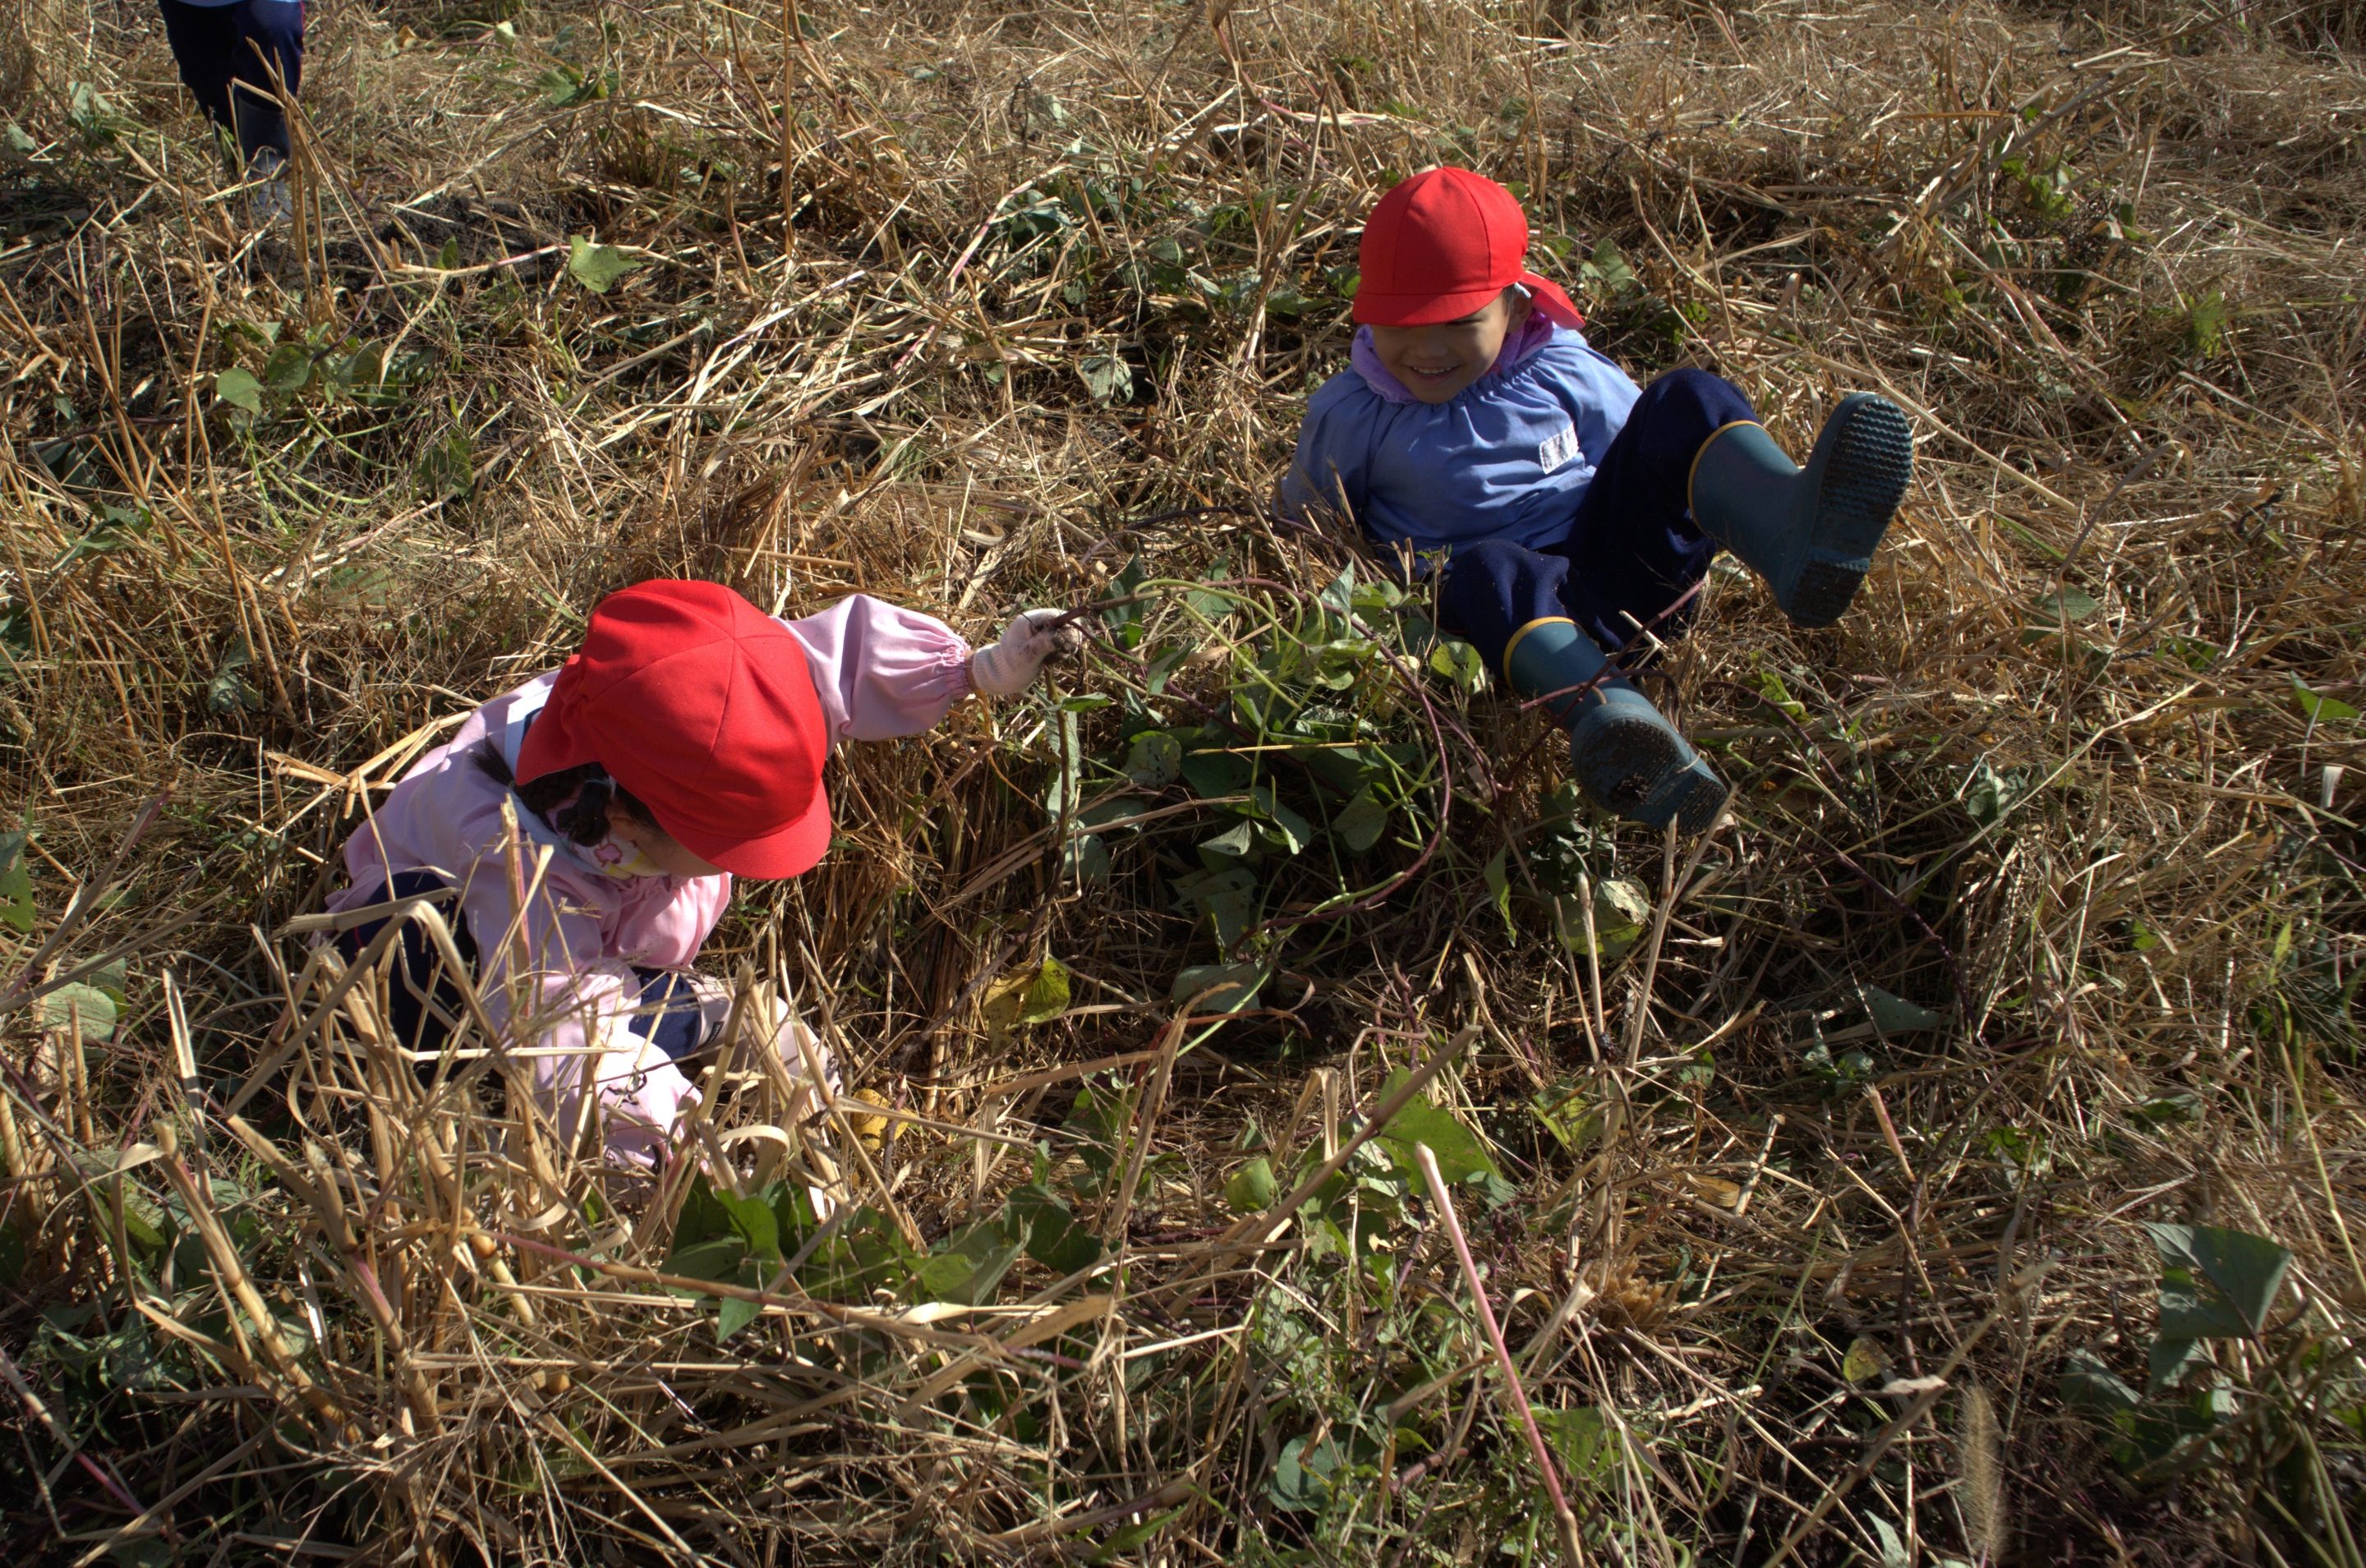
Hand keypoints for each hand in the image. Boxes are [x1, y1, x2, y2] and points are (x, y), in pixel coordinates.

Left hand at [968, 608, 1084, 696]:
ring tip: (1049, 659)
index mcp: (1030, 620)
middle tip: (1058, 654)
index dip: (1069, 628)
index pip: (1058, 615)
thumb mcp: (1027, 655)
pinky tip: (1050, 659)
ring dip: (1063, 648)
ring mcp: (1042, 630)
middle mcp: (1038, 621)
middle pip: (1065, 623)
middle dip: (1066, 640)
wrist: (1004, 675)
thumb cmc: (1012, 666)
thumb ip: (1045, 643)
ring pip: (1066, 634)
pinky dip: (1060, 651)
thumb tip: (1066, 633)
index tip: (1068, 645)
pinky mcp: (1047, 638)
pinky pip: (1062, 642)